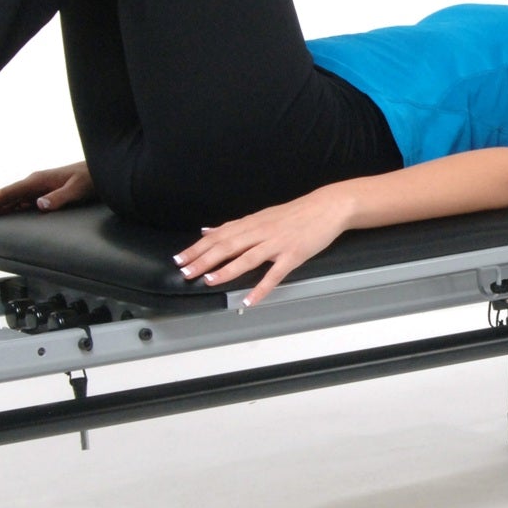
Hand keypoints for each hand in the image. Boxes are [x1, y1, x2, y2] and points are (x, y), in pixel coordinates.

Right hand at [0, 161, 95, 226]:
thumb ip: (60, 197)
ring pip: (5, 200)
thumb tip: (39, 204)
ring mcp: (35, 188)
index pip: (6, 194)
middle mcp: (32, 183)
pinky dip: (2, 211)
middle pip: (0, 196)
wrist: (101, 170)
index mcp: (36, 181)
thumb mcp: (78, 188)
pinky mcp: (40, 193)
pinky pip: (16, 203)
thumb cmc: (91, 178)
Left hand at [172, 185, 355, 307]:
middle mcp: (260, 232)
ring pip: (246, 258)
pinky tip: (250, 300)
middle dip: (203, 260)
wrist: (327, 207)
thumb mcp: (262, 215)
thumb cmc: (296, 213)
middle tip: (185, 272)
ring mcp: (277, 244)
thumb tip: (207, 230)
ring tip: (208, 281)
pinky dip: (261, 288)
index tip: (180, 259)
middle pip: (227, 246)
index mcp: (252, 223)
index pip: (218, 236)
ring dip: (226, 271)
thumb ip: (235, 226)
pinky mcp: (293, 255)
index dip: (198, 248)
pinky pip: (274, 274)